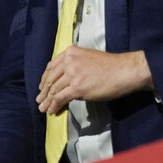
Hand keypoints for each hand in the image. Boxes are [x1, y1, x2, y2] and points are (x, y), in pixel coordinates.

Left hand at [36, 47, 152, 113]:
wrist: (123, 71)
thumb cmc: (111, 66)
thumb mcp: (88, 57)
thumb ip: (75, 64)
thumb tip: (66, 79)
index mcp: (71, 52)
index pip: (52, 66)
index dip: (45, 78)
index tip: (42, 86)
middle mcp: (69, 61)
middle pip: (50, 78)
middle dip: (43, 91)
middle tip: (39, 99)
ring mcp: (72, 74)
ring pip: (53, 89)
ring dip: (47, 100)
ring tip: (43, 108)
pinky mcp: (77, 88)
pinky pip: (60, 98)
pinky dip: (54, 105)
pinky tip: (52, 110)